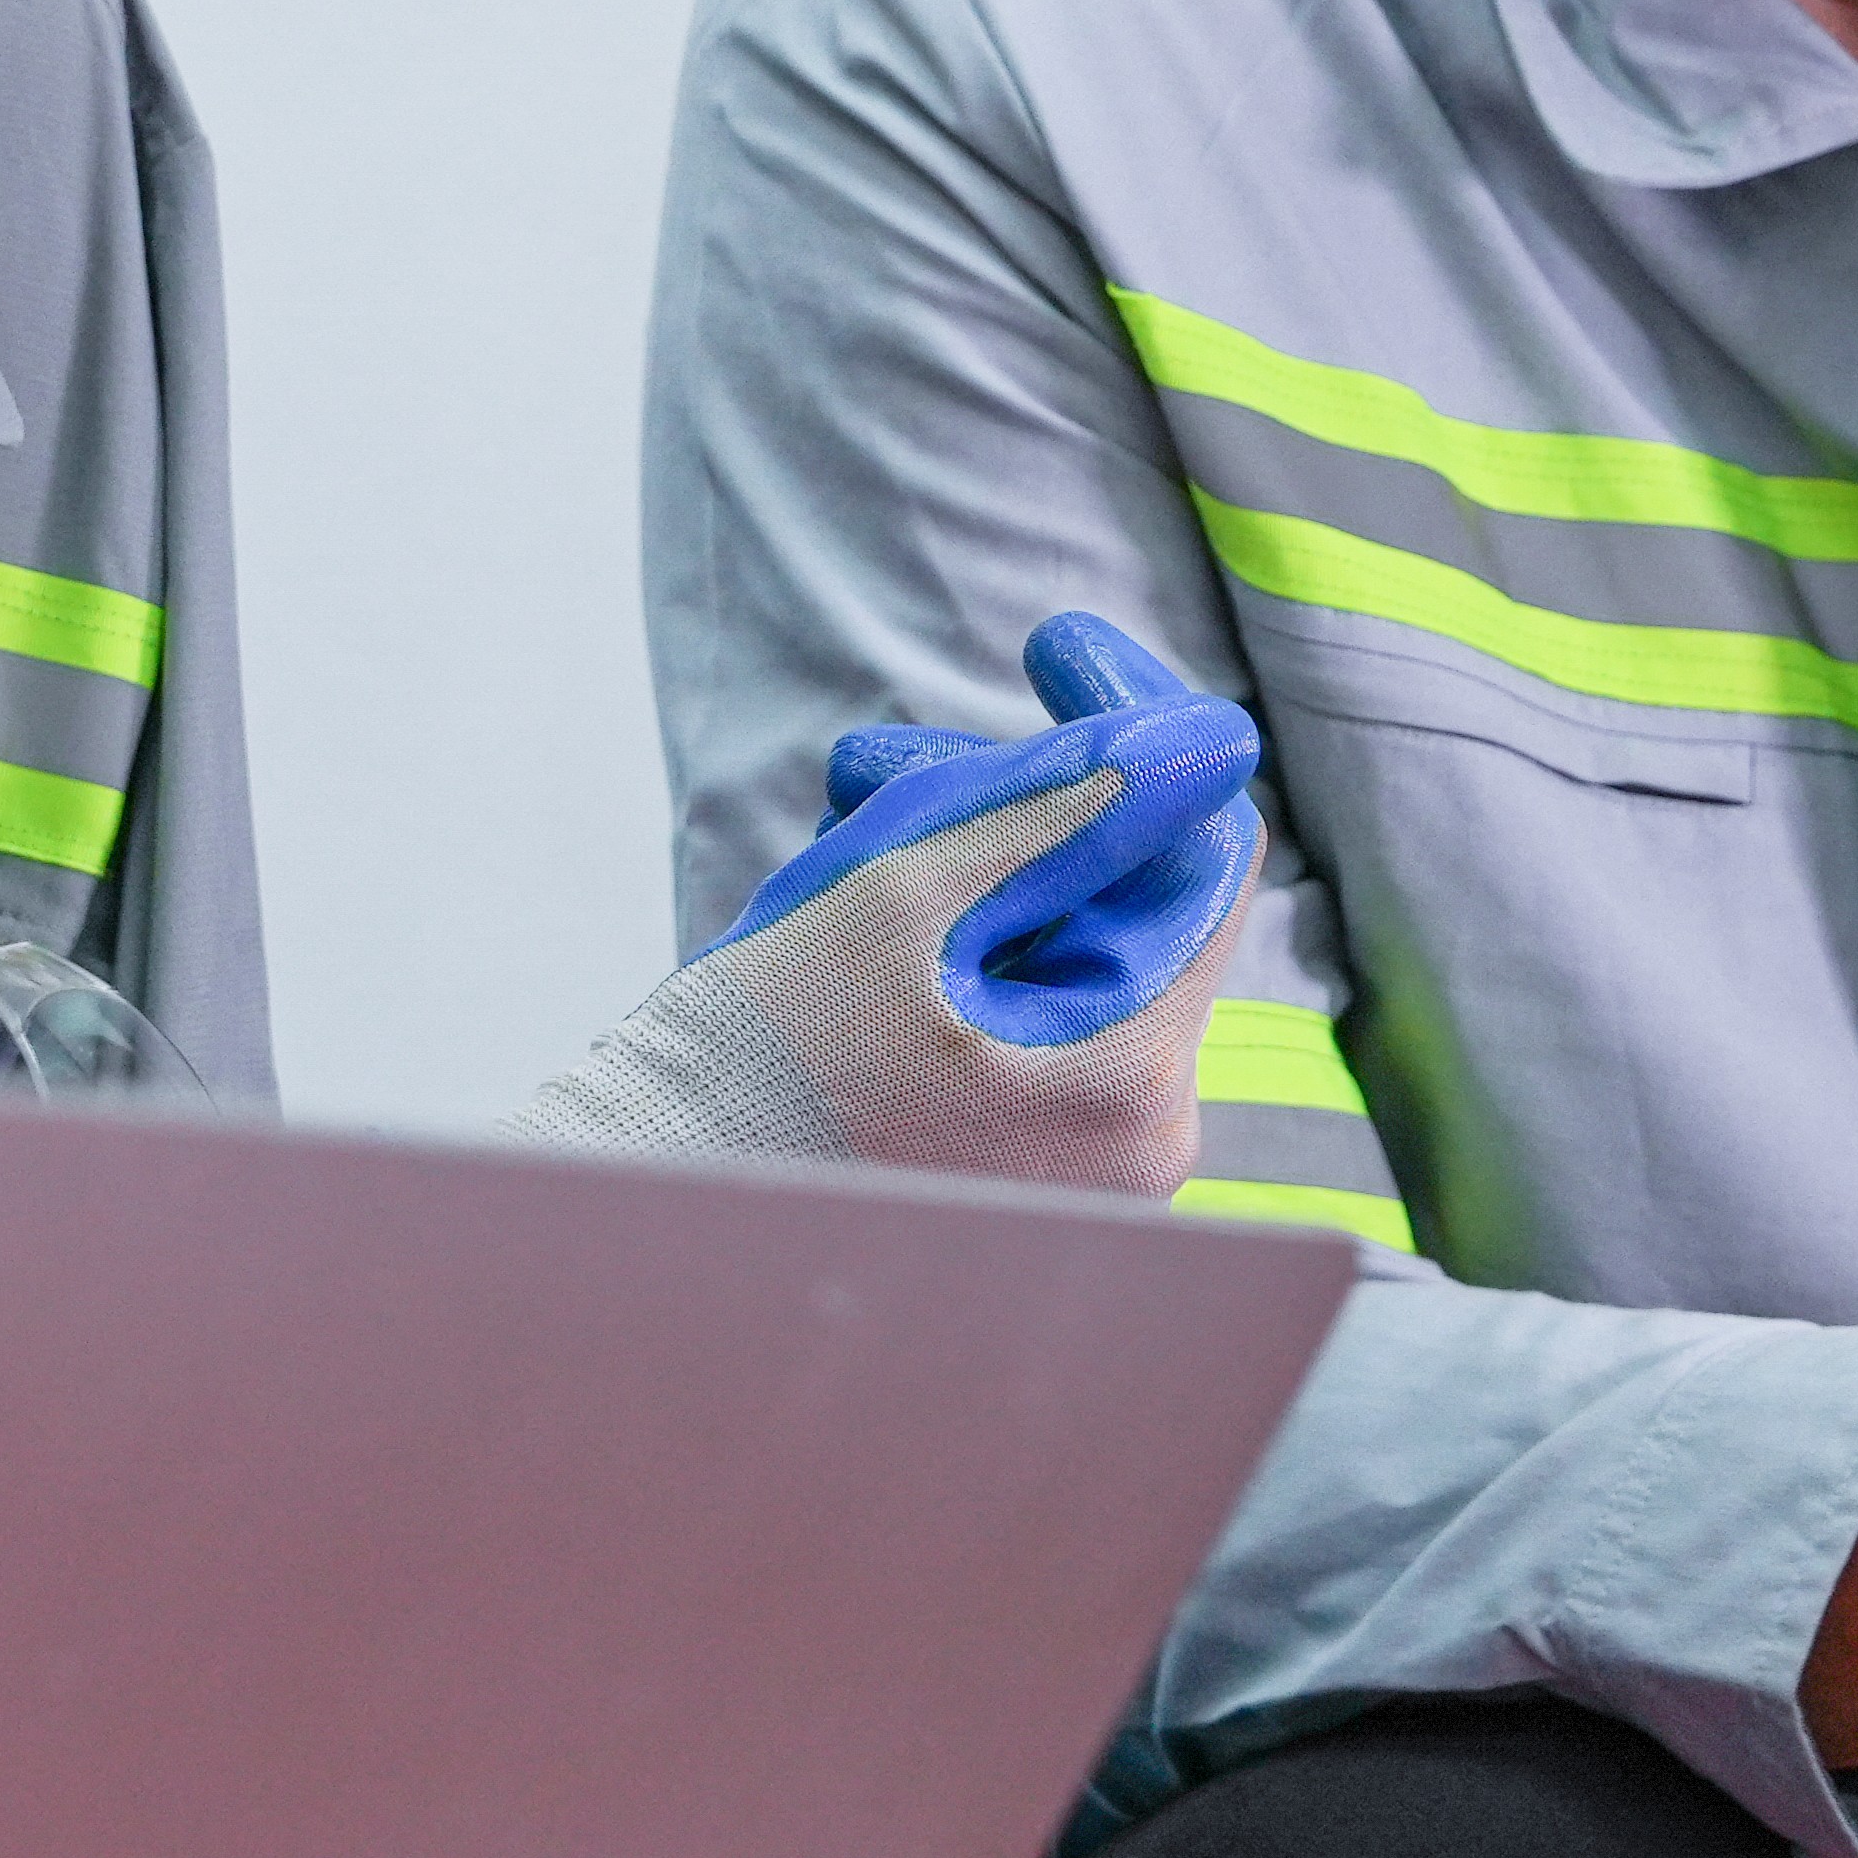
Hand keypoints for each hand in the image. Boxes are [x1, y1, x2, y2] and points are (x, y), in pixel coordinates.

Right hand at [514, 607, 1267, 1194]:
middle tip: (875, 769)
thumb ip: (1063, 810)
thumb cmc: (759, 1069)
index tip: (1049, 647)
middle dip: (1012, 798)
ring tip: (841, 831)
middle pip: (1124, 897)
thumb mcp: (902, 901)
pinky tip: (858, 907)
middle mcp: (1139, 1141)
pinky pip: (1028, 1008)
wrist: (651, 1210)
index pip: (1201, 854)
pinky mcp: (1030, 1165)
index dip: (1137, 728)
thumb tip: (1206, 741)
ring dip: (966, 857)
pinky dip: (955, 936)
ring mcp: (1090, 1164)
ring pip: (1066, 943)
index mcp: (1131, 1082)